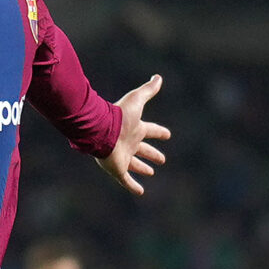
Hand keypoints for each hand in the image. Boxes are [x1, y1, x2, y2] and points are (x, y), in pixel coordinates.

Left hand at [95, 74, 169, 196]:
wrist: (100, 129)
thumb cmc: (119, 115)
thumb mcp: (136, 100)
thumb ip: (147, 90)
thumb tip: (158, 77)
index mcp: (135, 129)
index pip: (150, 130)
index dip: (159, 133)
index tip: (167, 135)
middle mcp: (129, 143)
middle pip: (143, 149)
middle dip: (152, 153)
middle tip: (162, 159)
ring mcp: (123, 157)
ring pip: (135, 164)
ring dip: (143, 168)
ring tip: (151, 172)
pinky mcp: (117, 168)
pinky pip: (126, 180)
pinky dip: (133, 186)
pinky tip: (141, 192)